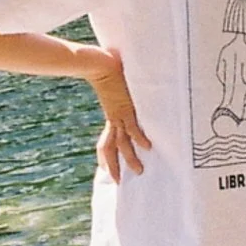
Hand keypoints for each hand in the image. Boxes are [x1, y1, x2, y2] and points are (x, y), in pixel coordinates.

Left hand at [83, 46, 150, 180]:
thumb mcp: (114, 86)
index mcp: (111, 116)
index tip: (105, 169)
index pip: (106, 142)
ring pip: (122, 142)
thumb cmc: (104, 69)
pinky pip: (133, 127)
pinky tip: (147, 147)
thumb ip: (119, 88)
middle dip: (113, 166)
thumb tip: (122, 82)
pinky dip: (139, 138)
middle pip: (110, 148)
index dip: (105, 157)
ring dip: (129, 159)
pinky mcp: (125, 108)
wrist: (97, 63)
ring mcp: (119, 114)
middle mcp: (114, 118)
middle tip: (117, 182)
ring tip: (138, 171)